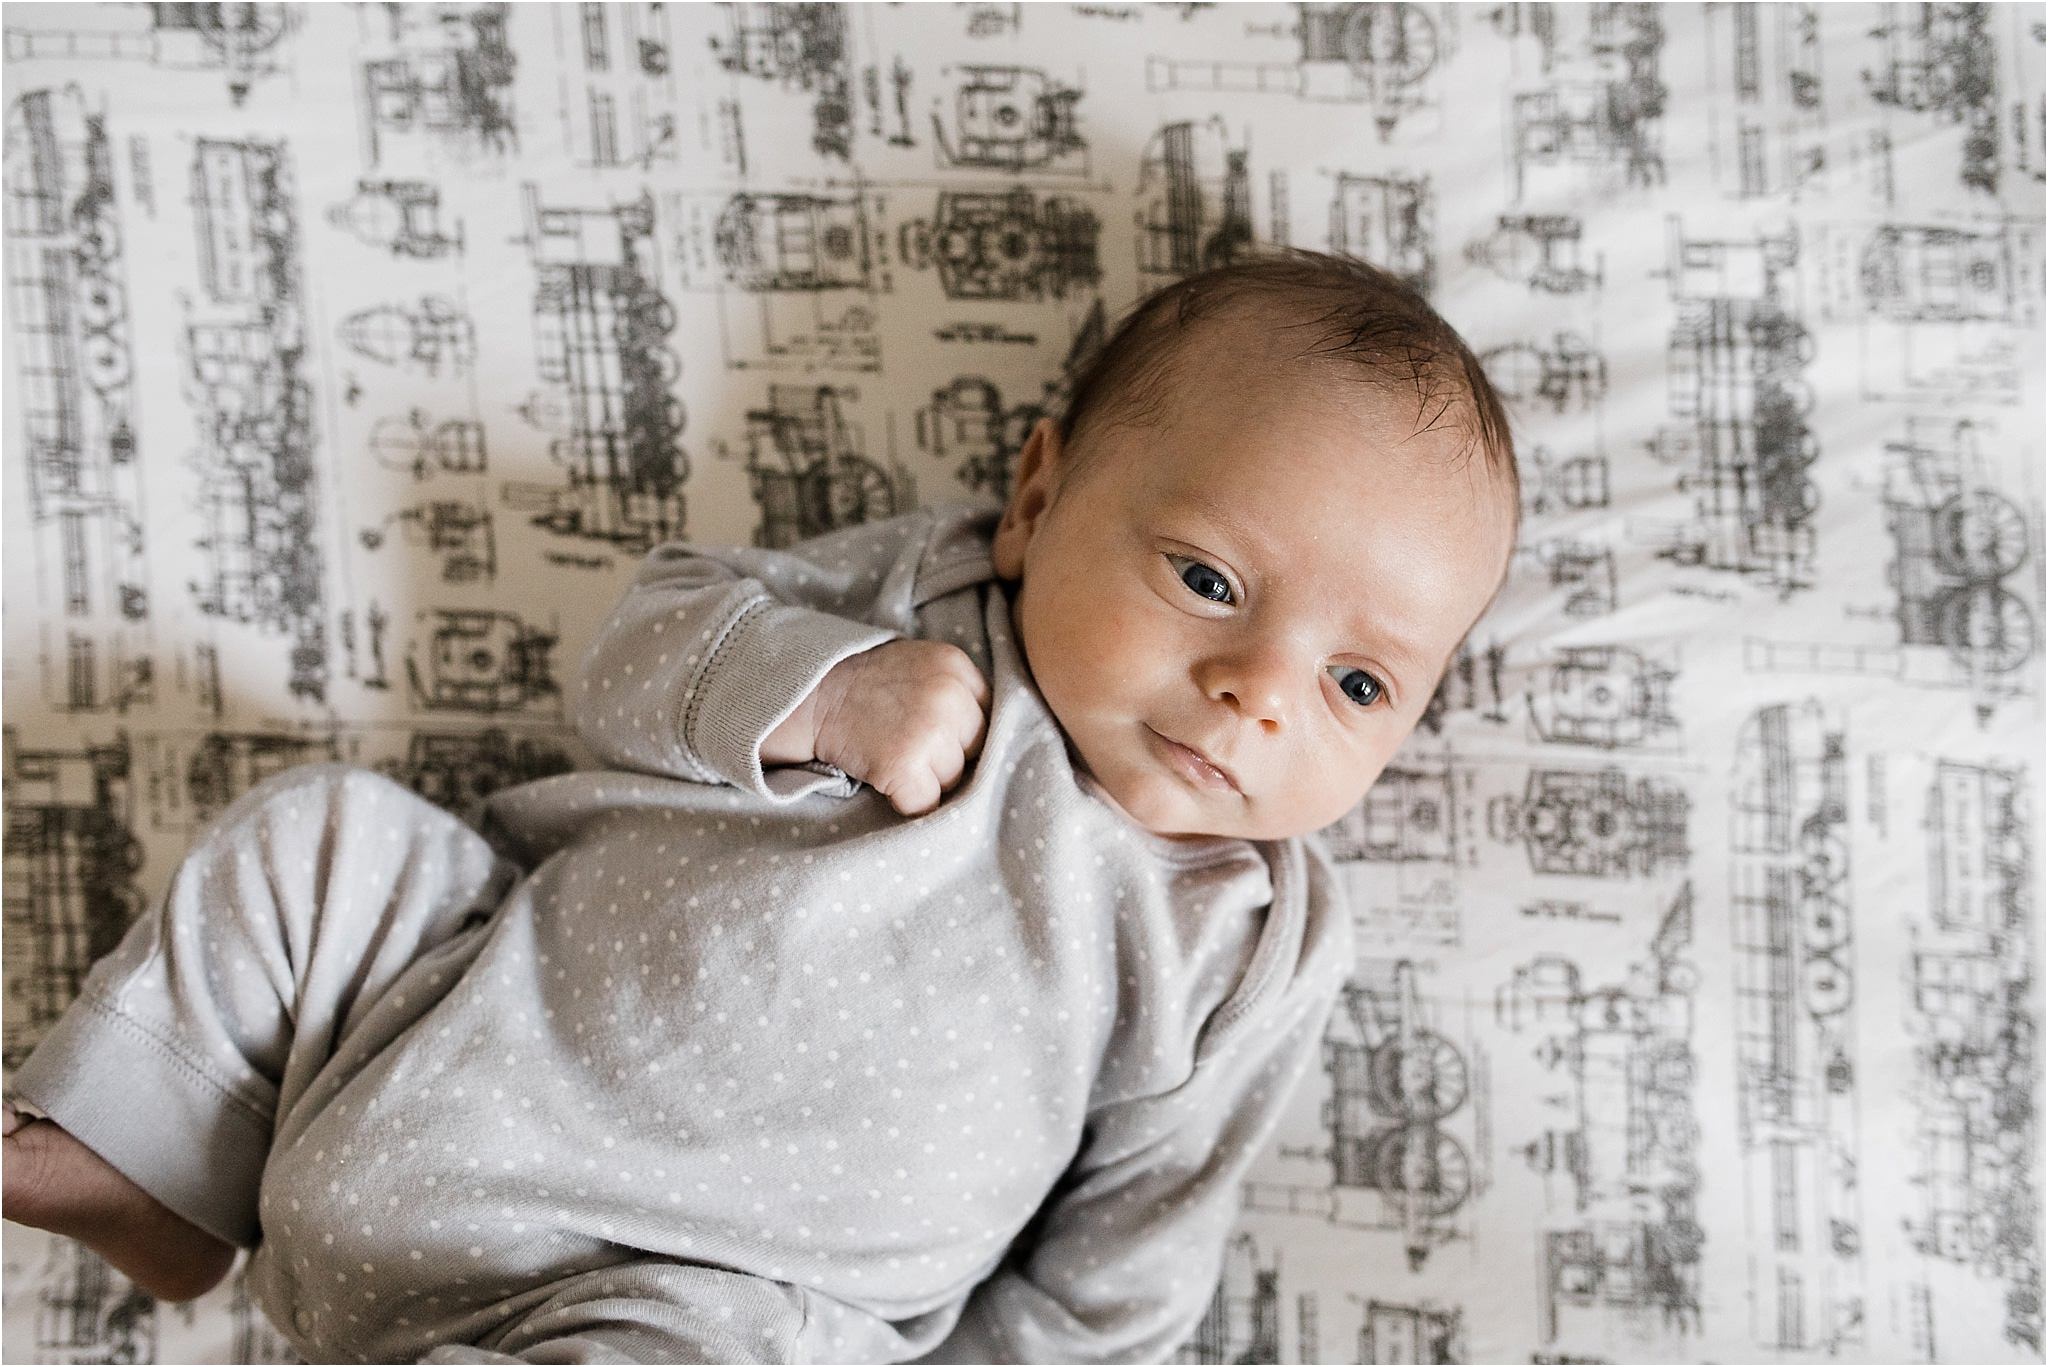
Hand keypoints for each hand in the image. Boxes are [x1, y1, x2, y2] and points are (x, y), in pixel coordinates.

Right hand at [780, 640, 989, 815]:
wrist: (808, 696)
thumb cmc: (862, 683)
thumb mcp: (917, 664)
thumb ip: (953, 689)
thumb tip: (985, 737)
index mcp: (955, 666)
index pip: (987, 714)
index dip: (963, 731)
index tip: (940, 734)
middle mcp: (949, 696)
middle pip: (976, 748)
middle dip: (949, 755)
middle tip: (912, 746)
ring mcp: (929, 731)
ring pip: (953, 778)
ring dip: (928, 779)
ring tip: (894, 757)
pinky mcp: (906, 765)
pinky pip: (926, 802)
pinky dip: (908, 800)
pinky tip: (887, 778)